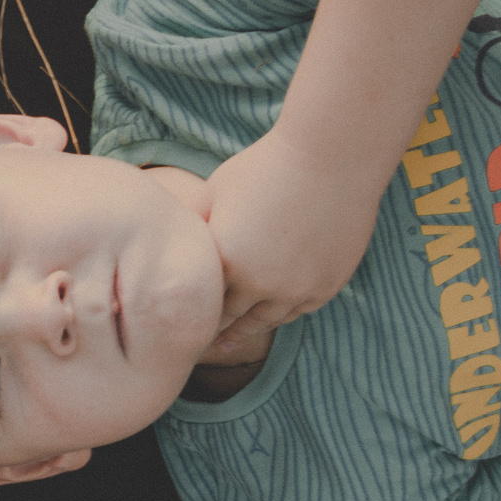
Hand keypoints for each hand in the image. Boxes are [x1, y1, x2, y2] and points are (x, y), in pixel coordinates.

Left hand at [200, 129, 380, 351]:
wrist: (332, 155)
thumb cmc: (266, 166)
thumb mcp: (215, 192)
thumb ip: (195, 224)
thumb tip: (168, 240)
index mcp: (227, 262)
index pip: (203, 302)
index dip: (193, 312)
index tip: (181, 322)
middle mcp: (261, 284)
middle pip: (233, 319)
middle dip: (217, 330)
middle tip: (202, 344)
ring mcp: (298, 288)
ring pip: (268, 321)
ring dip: (249, 328)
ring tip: (232, 339)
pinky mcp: (328, 284)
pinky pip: (300, 310)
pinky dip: (284, 313)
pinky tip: (271, 316)